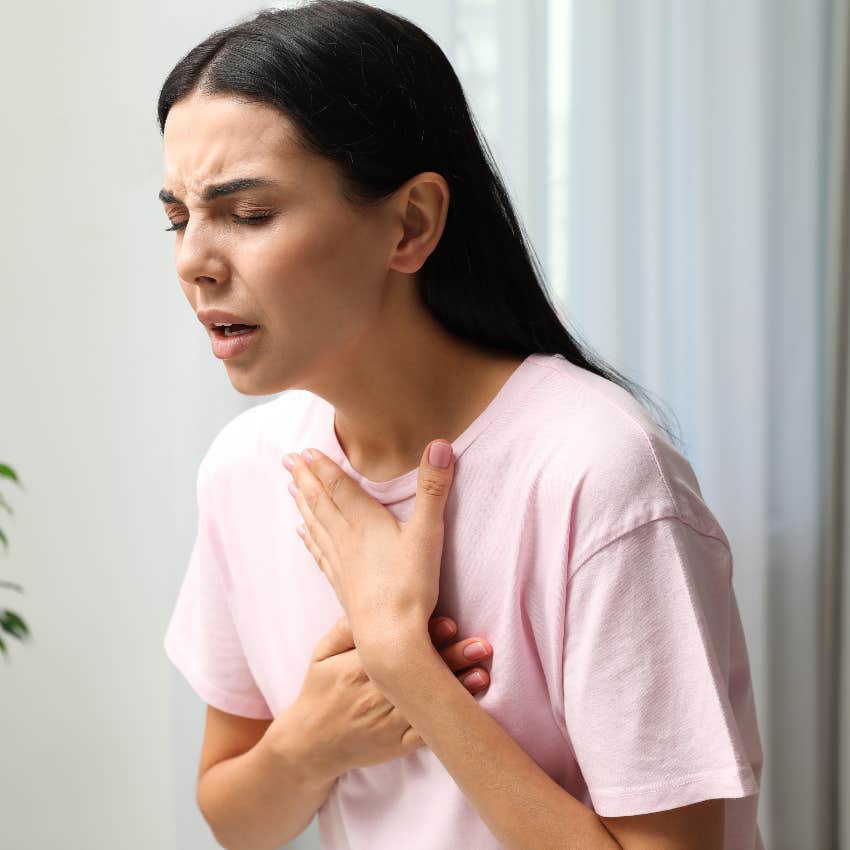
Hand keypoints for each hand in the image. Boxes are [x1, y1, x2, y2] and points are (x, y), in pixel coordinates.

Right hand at [277, 615, 492, 782]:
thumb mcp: (322, 654)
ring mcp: (388, 723)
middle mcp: (375, 695)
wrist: (311, 745)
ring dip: (457, 689)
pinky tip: (467, 709)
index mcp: (356, 668)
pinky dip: (447, 721)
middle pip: (417, 674)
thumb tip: (369, 604)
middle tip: (481, 644)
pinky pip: (426, 734)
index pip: (394, 648)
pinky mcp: (398, 745)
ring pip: (426, 704)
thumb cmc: (320, 691)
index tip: (449, 624)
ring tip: (481, 673)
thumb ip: (344, 629)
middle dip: (452, 658)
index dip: (424, 636)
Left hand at [283, 441, 455, 663]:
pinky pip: (319, 553)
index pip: (338, 485)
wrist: (389, 638)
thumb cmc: (410, 585)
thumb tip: (441, 444)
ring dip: (303, 504)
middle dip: (304, 478)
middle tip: (287, 460)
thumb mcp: (428, 532)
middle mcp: (346, 538)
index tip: (304, 450)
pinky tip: (303, 534)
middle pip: (320, 501)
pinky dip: (309, 538)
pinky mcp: (342, 584)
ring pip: (316, 525)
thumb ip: (434, 488)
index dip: (322, 466)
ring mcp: (341, 563)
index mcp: (364, 521)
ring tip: (290, 488)